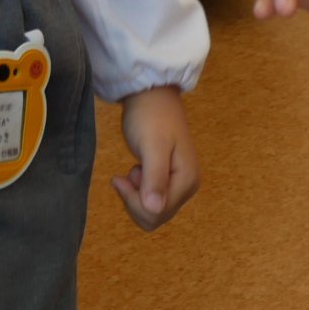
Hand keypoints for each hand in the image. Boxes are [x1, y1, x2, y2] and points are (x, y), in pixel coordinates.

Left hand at [114, 86, 198, 230]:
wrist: (151, 93)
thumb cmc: (150, 117)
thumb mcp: (152, 146)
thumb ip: (155, 178)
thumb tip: (154, 211)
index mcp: (187, 180)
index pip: (157, 213)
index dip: (134, 201)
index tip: (120, 178)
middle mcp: (188, 186)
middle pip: (156, 216)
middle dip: (135, 200)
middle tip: (126, 173)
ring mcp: (180, 183)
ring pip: (152, 210)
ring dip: (136, 195)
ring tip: (133, 169)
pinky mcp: (170, 179)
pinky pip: (152, 199)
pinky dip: (138, 190)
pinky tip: (136, 170)